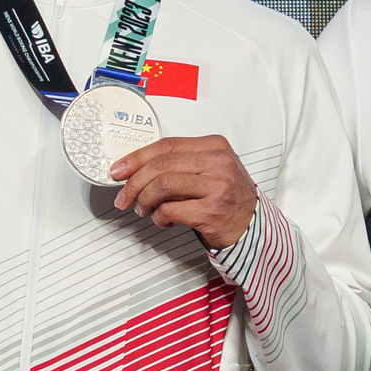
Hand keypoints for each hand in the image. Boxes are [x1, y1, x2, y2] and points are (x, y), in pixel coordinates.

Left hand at [109, 134, 258, 247]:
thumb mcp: (210, 169)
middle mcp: (219, 163)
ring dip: (144, 200)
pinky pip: (171, 209)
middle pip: (161, 165)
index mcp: (215, 146)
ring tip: (143, 209)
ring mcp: (218, 186)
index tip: (119, 169)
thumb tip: (136, 168)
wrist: (251, 224)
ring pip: (163, 185)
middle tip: (124, 197)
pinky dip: (159, 217)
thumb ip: (179, 163)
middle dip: (134, 183)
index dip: (136, 157)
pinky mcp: (212, 210)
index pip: (167, 146)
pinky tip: (163, 219)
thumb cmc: (227, 197)